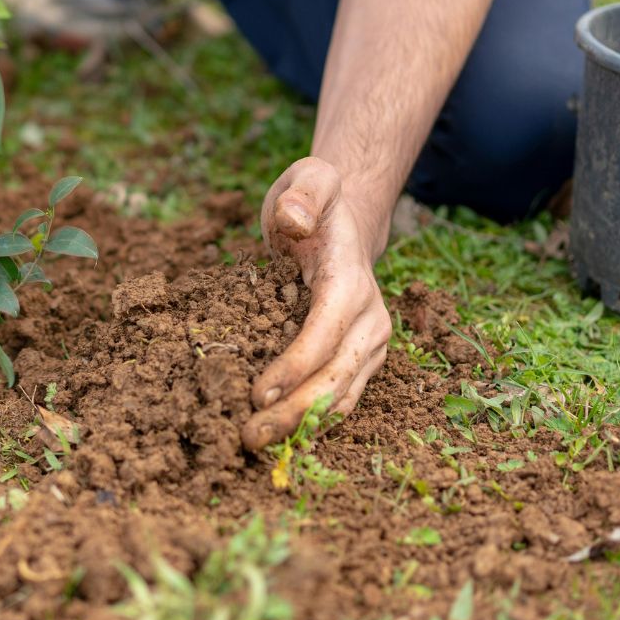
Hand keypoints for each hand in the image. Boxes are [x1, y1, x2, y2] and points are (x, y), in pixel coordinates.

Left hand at [243, 157, 391, 450]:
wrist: (345, 221)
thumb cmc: (315, 202)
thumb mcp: (309, 178)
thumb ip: (304, 192)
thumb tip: (294, 220)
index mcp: (352, 281)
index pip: (326, 333)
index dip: (295, 366)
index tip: (257, 392)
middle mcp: (371, 320)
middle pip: (335, 377)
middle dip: (293, 411)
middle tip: (247, 435)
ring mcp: (370, 344)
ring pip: (340, 397)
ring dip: (300, 425)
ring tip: (254, 442)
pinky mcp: (360, 360)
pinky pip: (338, 399)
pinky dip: (310, 421)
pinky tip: (277, 435)